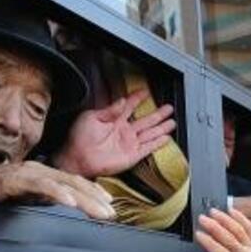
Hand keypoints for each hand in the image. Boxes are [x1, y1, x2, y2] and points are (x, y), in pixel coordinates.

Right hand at [0, 161, 115, 220]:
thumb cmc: (3, 188)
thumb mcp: (33, 195)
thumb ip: (52, 198)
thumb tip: (71, 204)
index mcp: (47, 174)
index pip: (76, 182)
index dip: (94, 191)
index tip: (110, 203)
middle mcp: (42, 170)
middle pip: (75, 184)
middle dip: (95, 198)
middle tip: (111, 212)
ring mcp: (30, 174)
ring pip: (63, 184)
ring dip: (83, 198)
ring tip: (99, 210)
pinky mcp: (18, 180)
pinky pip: (41, 186)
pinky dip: (57, 193)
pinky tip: (69, 202)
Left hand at [53, 90, 175, 177]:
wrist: (78, 159)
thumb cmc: (78, 139)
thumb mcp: (91, 117)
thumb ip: (109, 110)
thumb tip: (122, 100)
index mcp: (113, 120)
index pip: (129, 106)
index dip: (138, 98)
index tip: (146, 92)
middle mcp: (123, 131)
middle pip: (146, 119)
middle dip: (158, 113)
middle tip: (168, 107)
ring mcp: (129, 143)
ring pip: (150, 133)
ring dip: (161, 127)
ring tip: (172, 121)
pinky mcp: (132, 155)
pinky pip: (148, 148)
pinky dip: (158, 143)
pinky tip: (166, 137)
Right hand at [195, 208, 250, 251]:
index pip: (220, 251)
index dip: (208, 241)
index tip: (199, 234)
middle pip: (228, 237)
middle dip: (214, 226)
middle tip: (202, 219)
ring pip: (239, 229)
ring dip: (225, 219)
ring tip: (214, 212)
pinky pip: (249, 228)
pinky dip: (241, 218)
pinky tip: (232, 211)